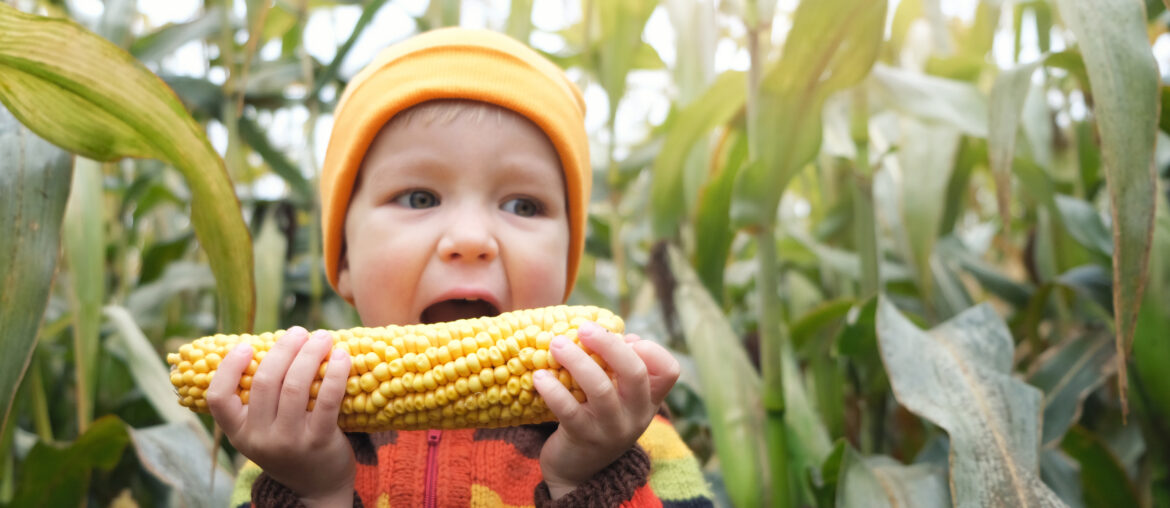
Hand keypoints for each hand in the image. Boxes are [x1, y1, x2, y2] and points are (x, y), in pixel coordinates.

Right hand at [205, 327, 354, 506]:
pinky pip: (327, 400)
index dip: (228, 368)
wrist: (319, 487)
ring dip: (310, 354)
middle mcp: (259, 438)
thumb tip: (271, 345)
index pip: (218, 399)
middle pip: (265, 383)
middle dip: (283, 349)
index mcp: (239, 432)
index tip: (246, 345)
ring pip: (295, 387)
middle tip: (299, 331)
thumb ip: (261, 399)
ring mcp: (289, 441)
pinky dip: (336, 373)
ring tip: (322, 337)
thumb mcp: (264, 430)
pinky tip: (343, 356)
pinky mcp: (319, 441)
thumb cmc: (291, 445)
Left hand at [533, 321, 680, 498]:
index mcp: (648, 400)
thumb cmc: (597, 420)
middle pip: (635, 373)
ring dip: (577, 360)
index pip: (669, 371)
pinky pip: (568, 410)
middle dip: (609, 344)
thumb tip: (618, 334)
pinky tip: (540, 376)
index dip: (650, 349)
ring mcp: (611, 429)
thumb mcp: (618, 398)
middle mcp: (636, 415)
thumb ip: (619, 368)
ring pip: (600, 389)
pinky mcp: (583, 438)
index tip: (625, 338)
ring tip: (556, 344)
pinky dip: (553, 389)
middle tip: (584, 328)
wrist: (578, 472)